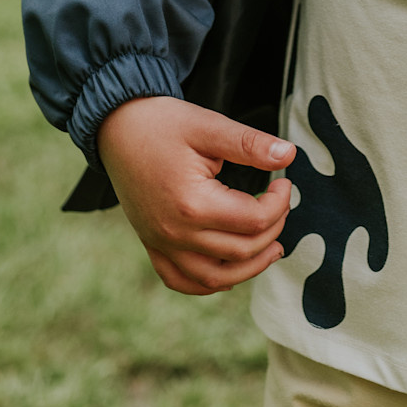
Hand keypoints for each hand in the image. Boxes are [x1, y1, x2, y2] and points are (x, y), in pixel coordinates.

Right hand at [97, 96, 295, 296]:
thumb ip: (250, 144)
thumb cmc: (163, 123)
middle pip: (241, 251)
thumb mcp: (209, 125)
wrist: (117, 127)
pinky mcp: (151, 245)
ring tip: (273, 248)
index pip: (254, 220)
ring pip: (214, 278)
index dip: (280, 203)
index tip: (284, 181)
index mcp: (193, 204)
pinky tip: (229, 273)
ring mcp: (161, 244)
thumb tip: (289, 155)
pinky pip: (181, 281)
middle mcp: (175, 234)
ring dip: (249, 268)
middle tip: (281, 204)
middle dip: (272, 230)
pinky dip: (208, 284)